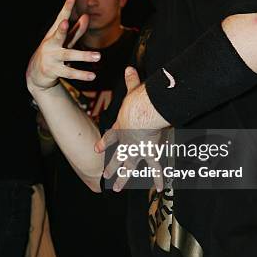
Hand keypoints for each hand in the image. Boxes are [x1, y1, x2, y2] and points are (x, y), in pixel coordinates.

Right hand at [26, 0, 100, 93]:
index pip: (60, 18)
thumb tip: (86, 16)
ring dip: (83, 56)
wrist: (36, 74)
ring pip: (68, 55)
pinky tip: (92, 76)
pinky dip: (81, 75)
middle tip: (65, 22)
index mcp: (54, 34)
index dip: (66, 8)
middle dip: (61, 29)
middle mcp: (51, 44)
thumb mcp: (64, 41)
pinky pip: (70, 73)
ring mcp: (51, 58)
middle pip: (58, 36)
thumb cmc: (53, 52)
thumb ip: (76, 30)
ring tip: (98, 56)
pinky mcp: (54, 71)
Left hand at [95, 67, 169, 191]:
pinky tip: (159, 188)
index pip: (110, 136)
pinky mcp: (149, 152)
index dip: (104, 143)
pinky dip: (158, 178)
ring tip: (118, 189)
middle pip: (117, 157)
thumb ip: (131, 80)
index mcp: (121, 127)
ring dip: (123, 179)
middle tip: (105, 177)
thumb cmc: (137, 100)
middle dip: (111, 168)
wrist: (142, 112)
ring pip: (129, 167)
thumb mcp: (133, 90)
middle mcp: (126, 142)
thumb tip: (129, 68)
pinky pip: (155, 168)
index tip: (97, 148)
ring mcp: (136, 149)